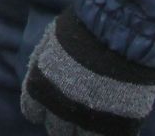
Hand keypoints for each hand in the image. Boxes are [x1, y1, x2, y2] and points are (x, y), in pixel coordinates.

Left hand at [21, 9, 154, 134]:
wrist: (122, 32)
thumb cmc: (84, 28)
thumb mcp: (51, 41)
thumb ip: (44, 63)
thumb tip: (41, 77)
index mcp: (41, 87)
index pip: (32, 111)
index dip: (42, 107)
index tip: (50, 104)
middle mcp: (61, 108)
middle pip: (56, 129)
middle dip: (63, 120)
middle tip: (74, 110)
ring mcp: (90, 120)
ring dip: (85, 129)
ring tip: (93, 119)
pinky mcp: (120, 125)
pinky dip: (109, 132)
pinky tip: (113, 122)